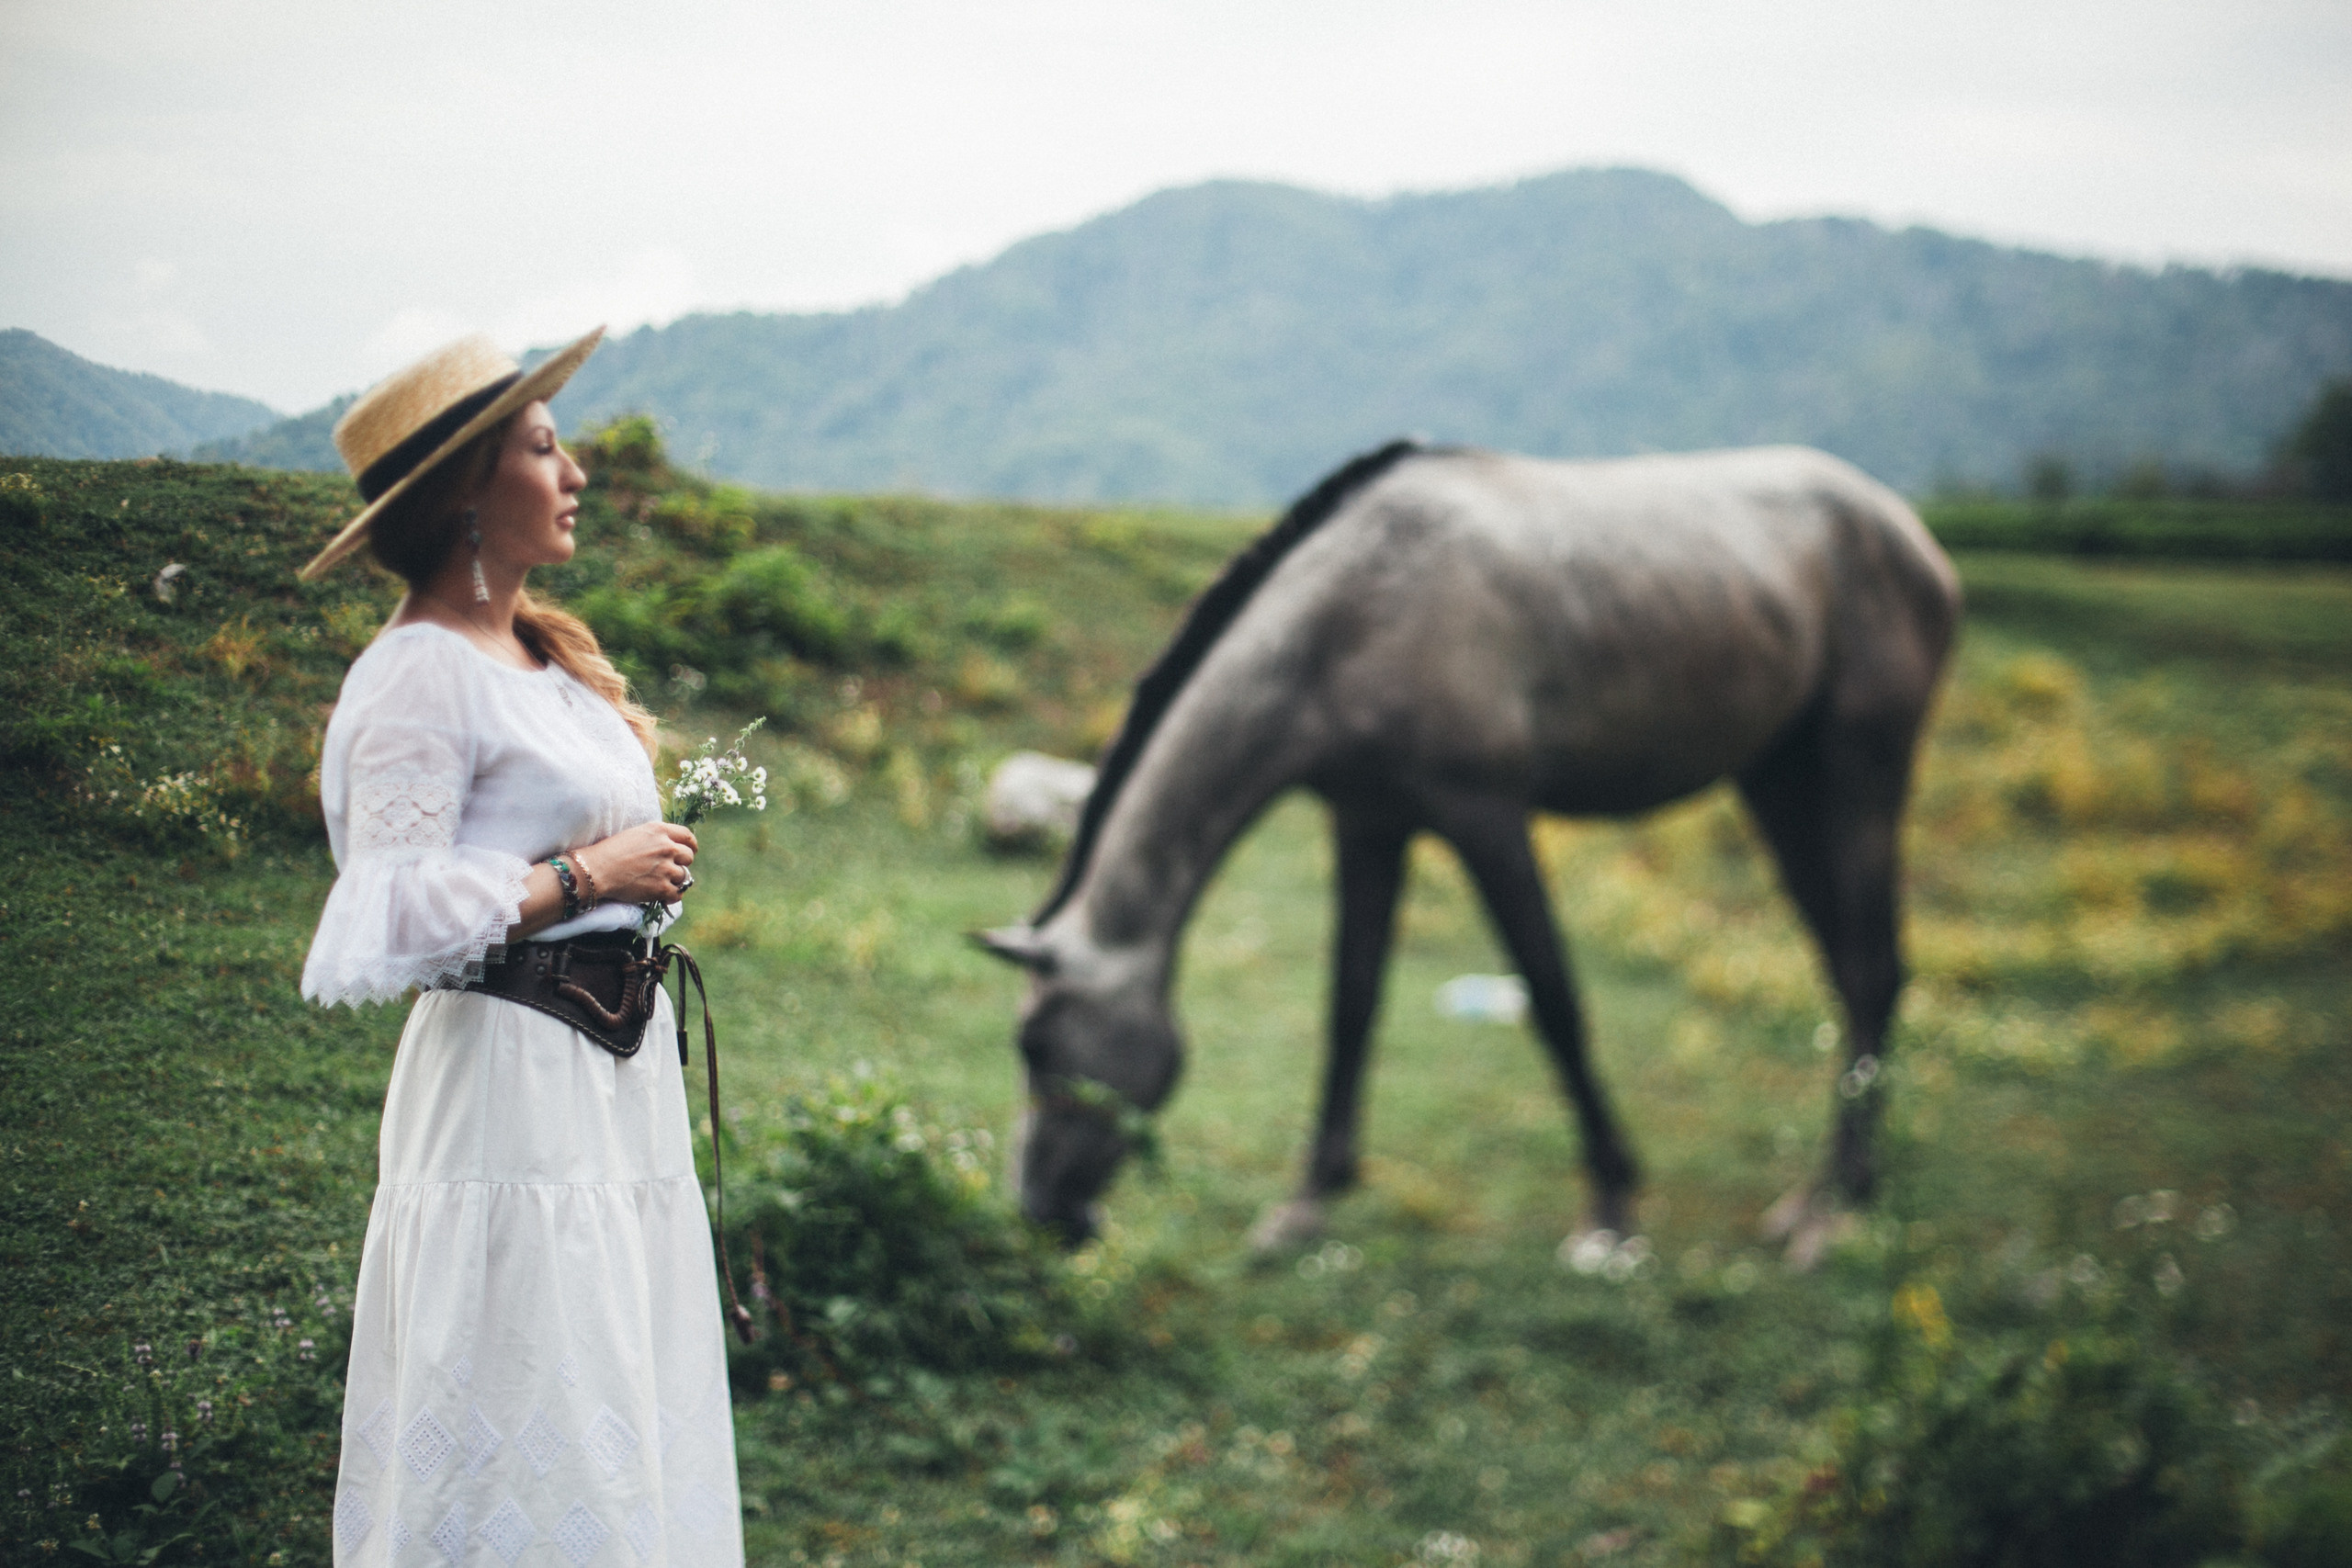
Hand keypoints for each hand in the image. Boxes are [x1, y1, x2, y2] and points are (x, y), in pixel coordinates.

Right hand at [576, 821, 698, 905]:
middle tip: (669, 869)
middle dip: (682, 863)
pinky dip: (672, 895)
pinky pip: (678, 894)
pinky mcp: (662, 887)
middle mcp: (667, 847)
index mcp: (660, 831)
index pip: (687, 836)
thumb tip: (670, 845)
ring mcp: (666, 868)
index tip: (690, 851)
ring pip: (684, 876)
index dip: (691, 845)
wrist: (598, 870)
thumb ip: (656, 837)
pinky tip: (663, 895)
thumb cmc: (611, 851)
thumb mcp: (636, 833)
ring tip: (660, 882)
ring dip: (674, 880)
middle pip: (688, 857)